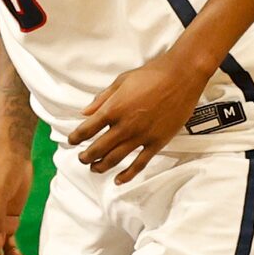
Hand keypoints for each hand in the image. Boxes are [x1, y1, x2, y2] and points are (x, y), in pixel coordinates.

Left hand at [69, 53, 205, 182]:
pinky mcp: (157, 142)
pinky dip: (127, 174)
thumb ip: (101, 99)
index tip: (72, 141)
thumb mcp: (121, 81)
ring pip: (114, 159)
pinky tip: (119, 180)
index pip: (86, 130)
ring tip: (94, 168)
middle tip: (81, 158)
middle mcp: (124, 126)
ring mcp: (141, 136)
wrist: (181, 76)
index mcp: (113, 109)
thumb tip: (85, 113)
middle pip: (97, 149)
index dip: (75, 138)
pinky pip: (139, 163)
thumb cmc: (151, 74)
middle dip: (85, 156)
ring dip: (100, 166)